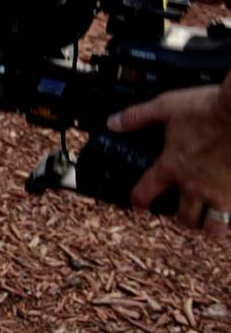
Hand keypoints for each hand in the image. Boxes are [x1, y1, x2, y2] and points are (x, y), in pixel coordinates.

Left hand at [107, 83, 230, 234]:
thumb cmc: (207, 108)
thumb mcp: (165, 106)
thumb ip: (137, 116)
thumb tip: (112, 123)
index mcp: (171, 166)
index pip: (145, 193)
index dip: (139, 202)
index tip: (139, 205)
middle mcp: (194, 185)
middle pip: (184, 218)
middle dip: (182, 219)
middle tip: (182, 214)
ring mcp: (221, 191)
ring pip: (213, 225)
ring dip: (209, 225)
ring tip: (208, 220)